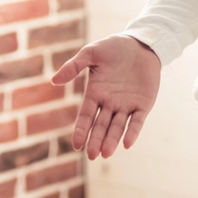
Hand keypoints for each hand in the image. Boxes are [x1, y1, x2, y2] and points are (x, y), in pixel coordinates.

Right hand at [51, 35, 160, 159]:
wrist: (141, 42)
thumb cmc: (114, 47)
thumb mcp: (91, 53)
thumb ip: (74, 66)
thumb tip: (54, 81)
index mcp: (95, 93)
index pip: (86, 116)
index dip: (81, 130)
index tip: (77, 145)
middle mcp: (110, 103)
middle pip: (101, 126)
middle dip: (96, 140)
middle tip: (91, 155)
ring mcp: (127, 105)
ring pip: (117, 127)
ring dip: (112, 140)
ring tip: (105, 153)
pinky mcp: (143, 104)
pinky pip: (137, 122)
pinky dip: (132, 132)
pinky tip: (127, 143)